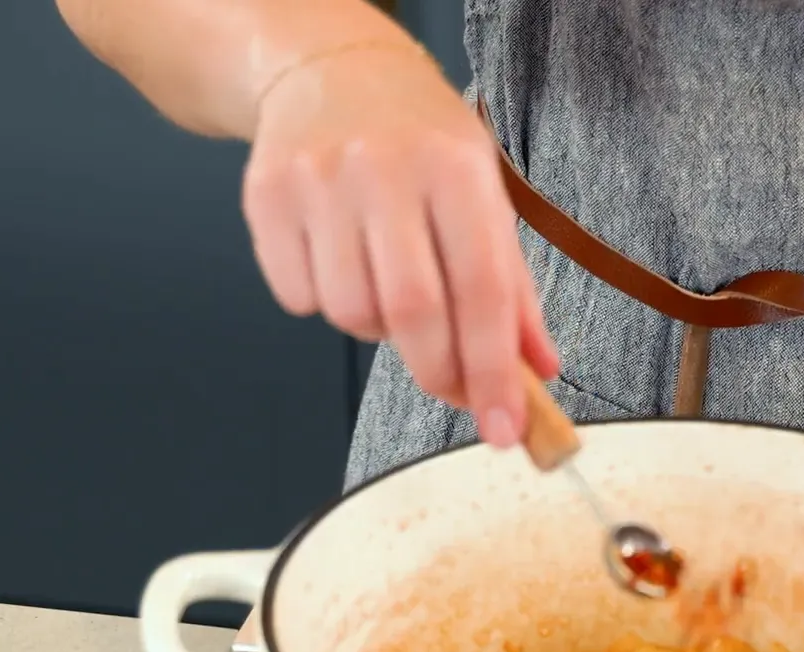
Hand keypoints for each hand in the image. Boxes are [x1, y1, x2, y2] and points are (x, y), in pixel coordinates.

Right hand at [242, 40, 558, 447]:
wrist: (330, 71)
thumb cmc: (420, 142)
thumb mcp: (484, 195)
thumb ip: (512, 290)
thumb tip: (536, 373)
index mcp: (454, 168)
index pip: (481, 290)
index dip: (493, 372)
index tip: (503, 429)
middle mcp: (384, 168)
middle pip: (412, 311)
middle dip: (438, 371)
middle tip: (452, 389)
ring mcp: (319, 181)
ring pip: (350, 313)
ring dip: (378, 330)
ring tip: (389, 285)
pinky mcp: (266, 196)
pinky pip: (299, 298)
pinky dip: (326, 303)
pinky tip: (341, 260)